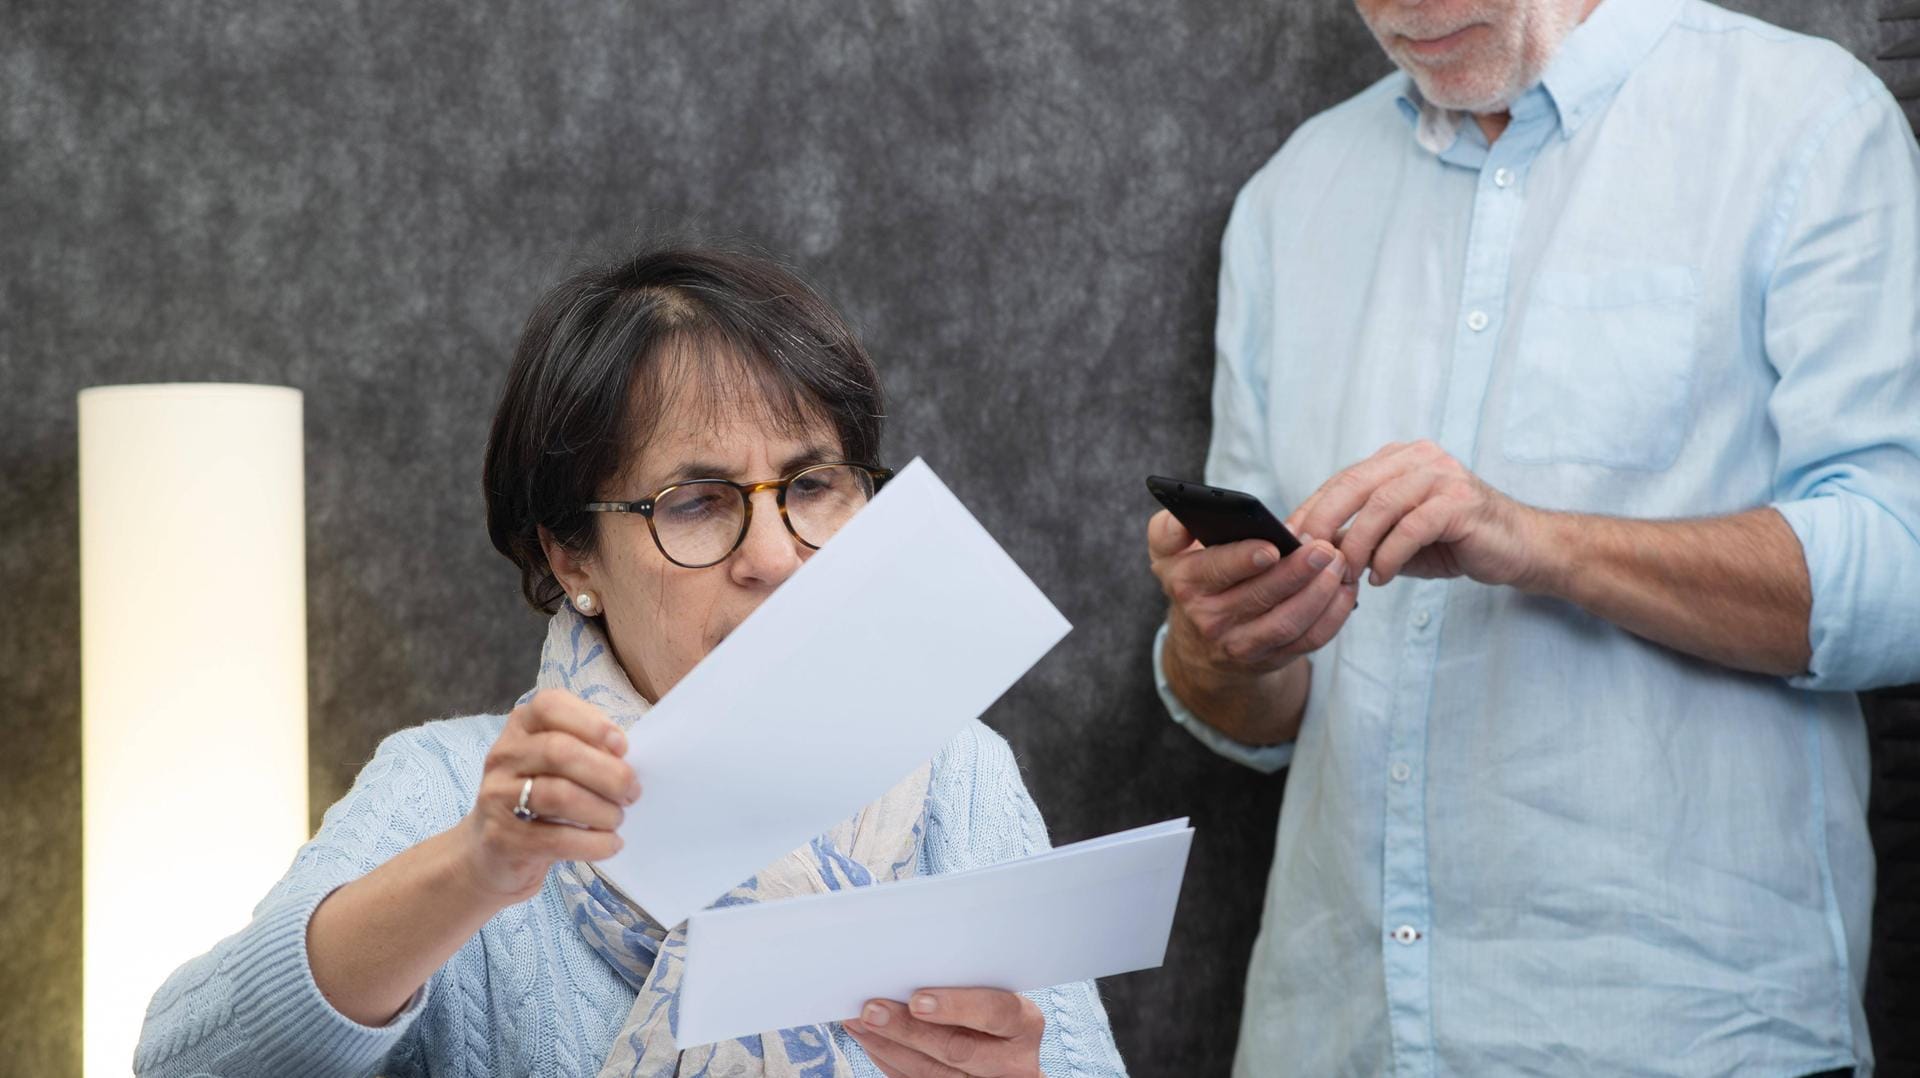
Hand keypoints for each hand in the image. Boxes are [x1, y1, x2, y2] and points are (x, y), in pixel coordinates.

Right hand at [458, 689, 637, 902]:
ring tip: (618, 819)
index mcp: (522, 728)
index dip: (591, 722)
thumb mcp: (556, 766)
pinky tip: (611, 844)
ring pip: (558, 795)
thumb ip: (586, 751)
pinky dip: (594, 843)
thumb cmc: (539, 799)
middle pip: (559, 752)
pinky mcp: (502, 838)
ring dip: (602, 810)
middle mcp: (504, 756)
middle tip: (632, 793)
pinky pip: (556, 838)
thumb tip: (626, 758)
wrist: (492, 853)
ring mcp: (497, 797)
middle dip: (608, 773)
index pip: (550, 706)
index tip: (622, 746)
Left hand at [844, 988, 1044, 1077]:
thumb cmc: (991, 1007)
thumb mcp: (992, 990)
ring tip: (859, 1022)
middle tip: (871, 1010)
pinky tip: (872, 1042)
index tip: (918, 1000)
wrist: (1004, 1055)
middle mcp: (1014, 1063)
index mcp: (1025, 1024)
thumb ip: (964, 979)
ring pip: (932, 1075)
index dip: (956, 1007)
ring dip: (888, 1046)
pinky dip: (890, 1062)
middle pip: (958, 1049)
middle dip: (908, 1030)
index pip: (995, 1012)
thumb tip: (906, 955)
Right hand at [1148, 509, 1356, 674]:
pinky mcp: (1272, 658)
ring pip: (1288, 622)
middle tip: (1325, 548)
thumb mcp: (1168, 552)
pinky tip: (1345, 588)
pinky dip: (1333, 615)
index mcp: (1186, 583)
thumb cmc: (1195, 577)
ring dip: (1319, 592)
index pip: (1215, 570)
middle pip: (1260, 596)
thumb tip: (1184, 517)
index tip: (1273, 546)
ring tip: (1339, 563)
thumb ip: (1170, 528)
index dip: (1244, 559)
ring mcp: (1241, 644)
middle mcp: (1209, 619)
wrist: (1201, 642)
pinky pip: (1308, 640)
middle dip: (1296, 571)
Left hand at [1288, 440, 1544, 589]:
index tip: (1285, 541)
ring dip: (1356, 545)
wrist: (1521, 548)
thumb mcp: (1397, 537)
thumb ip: (1360, 535)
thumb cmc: (1454, 542)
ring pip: (1380, 505)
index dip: (1311, 509)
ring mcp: (1442, 475)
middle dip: (1323, 523)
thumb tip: (1309, 549)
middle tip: (1305, 557)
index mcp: (1398, 459)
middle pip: (1353, 485)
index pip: (1342, 480)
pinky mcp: (1461, 501)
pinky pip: (1411, 527)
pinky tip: (1381, 578)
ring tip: (1345, 575)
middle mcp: (1419, 458)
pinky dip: (1389, 555)